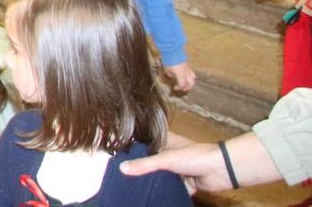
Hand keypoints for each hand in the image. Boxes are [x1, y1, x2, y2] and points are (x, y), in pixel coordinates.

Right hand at [121, 131, 279, 190]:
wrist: (221, 170)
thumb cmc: (195, 156)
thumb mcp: (166, 159)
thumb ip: (145, 165)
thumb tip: (122, 168)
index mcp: (163, 141)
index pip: (143, 143)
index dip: (131, 148)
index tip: (114, 155)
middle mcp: (168, 153)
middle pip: (149, 161)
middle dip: (138, 168)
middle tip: (120, 175)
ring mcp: (176, 169)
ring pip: (158, 176)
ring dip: (150, 181)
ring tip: (130, 186)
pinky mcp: (183, 183)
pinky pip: (169, 188)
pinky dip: (162, 192)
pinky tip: (149, 196)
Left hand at [165, 62, 196, 91]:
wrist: (173, 52)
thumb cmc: (169, 61)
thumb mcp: (167, 69)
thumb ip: (170, 74)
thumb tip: (171, 75)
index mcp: (182, 76)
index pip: (182, 85)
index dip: (179, 87)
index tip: (175, 87)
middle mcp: (187, 73)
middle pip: (191, 83)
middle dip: (188, 87)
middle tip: (183, 88)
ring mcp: (188, 69)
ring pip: (193, 77)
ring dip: (190, 82)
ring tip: (186, 83)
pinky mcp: (188, 65)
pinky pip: (191, 72)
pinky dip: (189, 76)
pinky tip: (185, 75)